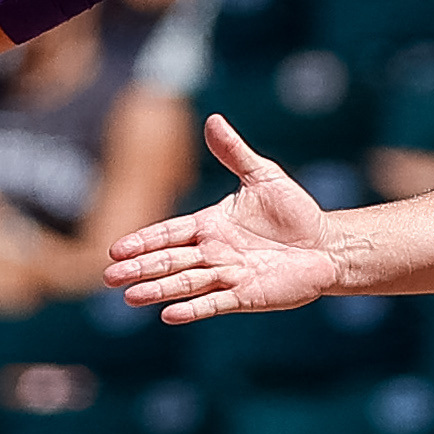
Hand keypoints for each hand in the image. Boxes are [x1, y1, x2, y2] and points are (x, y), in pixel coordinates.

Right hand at [104, 114, 337, 321]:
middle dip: (139, 268)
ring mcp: (227, 276)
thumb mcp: (263, 176)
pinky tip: (169, 315)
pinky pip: (214, 303)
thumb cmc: (295, 211)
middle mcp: (212, 252)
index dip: (143, 241)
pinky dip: (192, 309)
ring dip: (157, 290)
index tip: (117, 250)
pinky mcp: (245, 296)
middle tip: (108, 276)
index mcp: (210, 225)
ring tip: (130, 297)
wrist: (325, 244)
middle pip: (168, 261)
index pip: (168, 233)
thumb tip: (212, 119)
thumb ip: (234, 152)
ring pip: (185, 283)